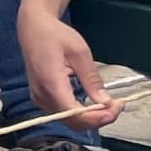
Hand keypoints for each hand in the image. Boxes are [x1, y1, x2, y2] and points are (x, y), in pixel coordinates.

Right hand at [17, 2, 122, 131]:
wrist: (33, 29)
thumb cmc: (56, 35)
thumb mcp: (80, 52)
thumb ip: (91, 79)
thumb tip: (105, 102)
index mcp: (52, 83)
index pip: (76, 113)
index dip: (98, 116)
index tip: (117, 106)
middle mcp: (43, 96)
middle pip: (73, 122)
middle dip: (98, 119)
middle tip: (117, 106)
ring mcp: (40, 99)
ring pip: (69, 121)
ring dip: (91, 117)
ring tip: (109, 104)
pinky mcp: (41, 98)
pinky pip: (63, 113)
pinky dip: (81, 113)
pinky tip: (93, 104)